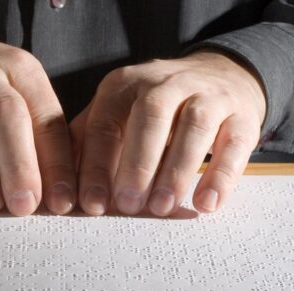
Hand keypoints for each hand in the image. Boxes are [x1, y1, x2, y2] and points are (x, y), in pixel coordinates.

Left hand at [71, 51, 266, 215]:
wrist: (217, 76)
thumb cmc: (152, 109)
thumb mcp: (116, 115)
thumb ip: (87, 144)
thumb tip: (56, 187)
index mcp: (123, 86)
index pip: (104, 124)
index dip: (96, 165)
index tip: (90, 204)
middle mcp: (164, 83)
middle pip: (149, 117)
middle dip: (137, 164)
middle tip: (128, 206)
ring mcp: (207, 94)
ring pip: (194, 126)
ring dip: (177, 170)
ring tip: (162, 208)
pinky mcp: (241, 114)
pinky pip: (234, 143)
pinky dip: (220, 175)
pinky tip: (206, 204)